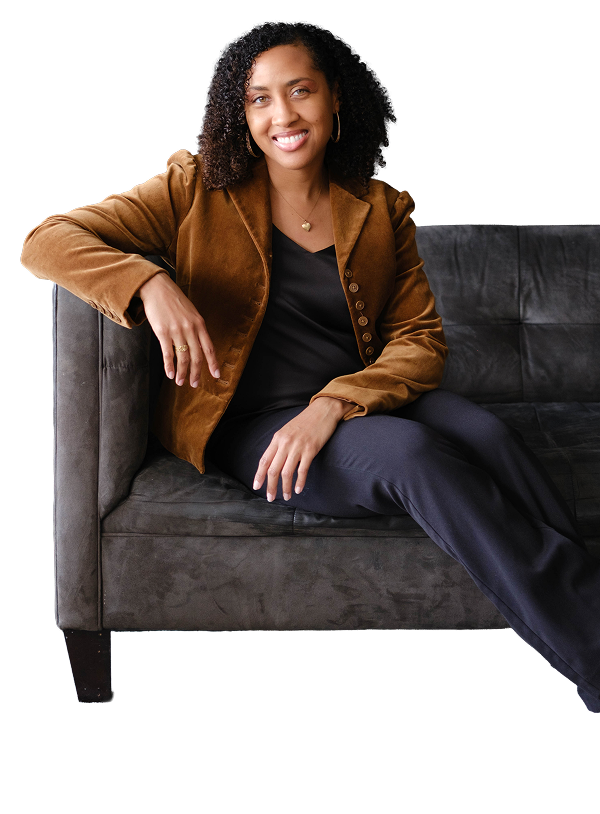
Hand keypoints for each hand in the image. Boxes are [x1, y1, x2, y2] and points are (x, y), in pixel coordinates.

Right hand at [137, 272, 219, 386]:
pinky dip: (169, 366)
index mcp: (199, 324)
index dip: (213, 363)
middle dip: (196, 373)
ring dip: (182, 373)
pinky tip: (170, 374)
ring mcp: (177, 330)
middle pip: (197, 356)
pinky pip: (168, 354)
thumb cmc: (173, 300)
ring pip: (183, 358)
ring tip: (181, 382)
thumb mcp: (191, 312)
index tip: (216, 375)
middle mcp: (190, 328)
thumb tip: (199, 345)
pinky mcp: (163, 332)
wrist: (156, 288)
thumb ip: (196, 328)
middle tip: (195, 384)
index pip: (209, 348)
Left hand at [253, 397, 355, 501]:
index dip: (259, 475)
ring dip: (285, 487)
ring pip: (286, 472)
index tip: (257, 487)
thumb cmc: (306, 421)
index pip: (264, 460)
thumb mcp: (287, 430)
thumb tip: (273, 461)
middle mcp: (285, 443)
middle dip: (270, 486)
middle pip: (273, 469)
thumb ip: (280, 445)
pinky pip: (302, 470)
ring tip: (286, 496)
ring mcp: (298, 447)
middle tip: (271, 498)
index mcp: (277, 438)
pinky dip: (300, 482)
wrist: (323, 410)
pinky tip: (298, 489)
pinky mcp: (311, 450)